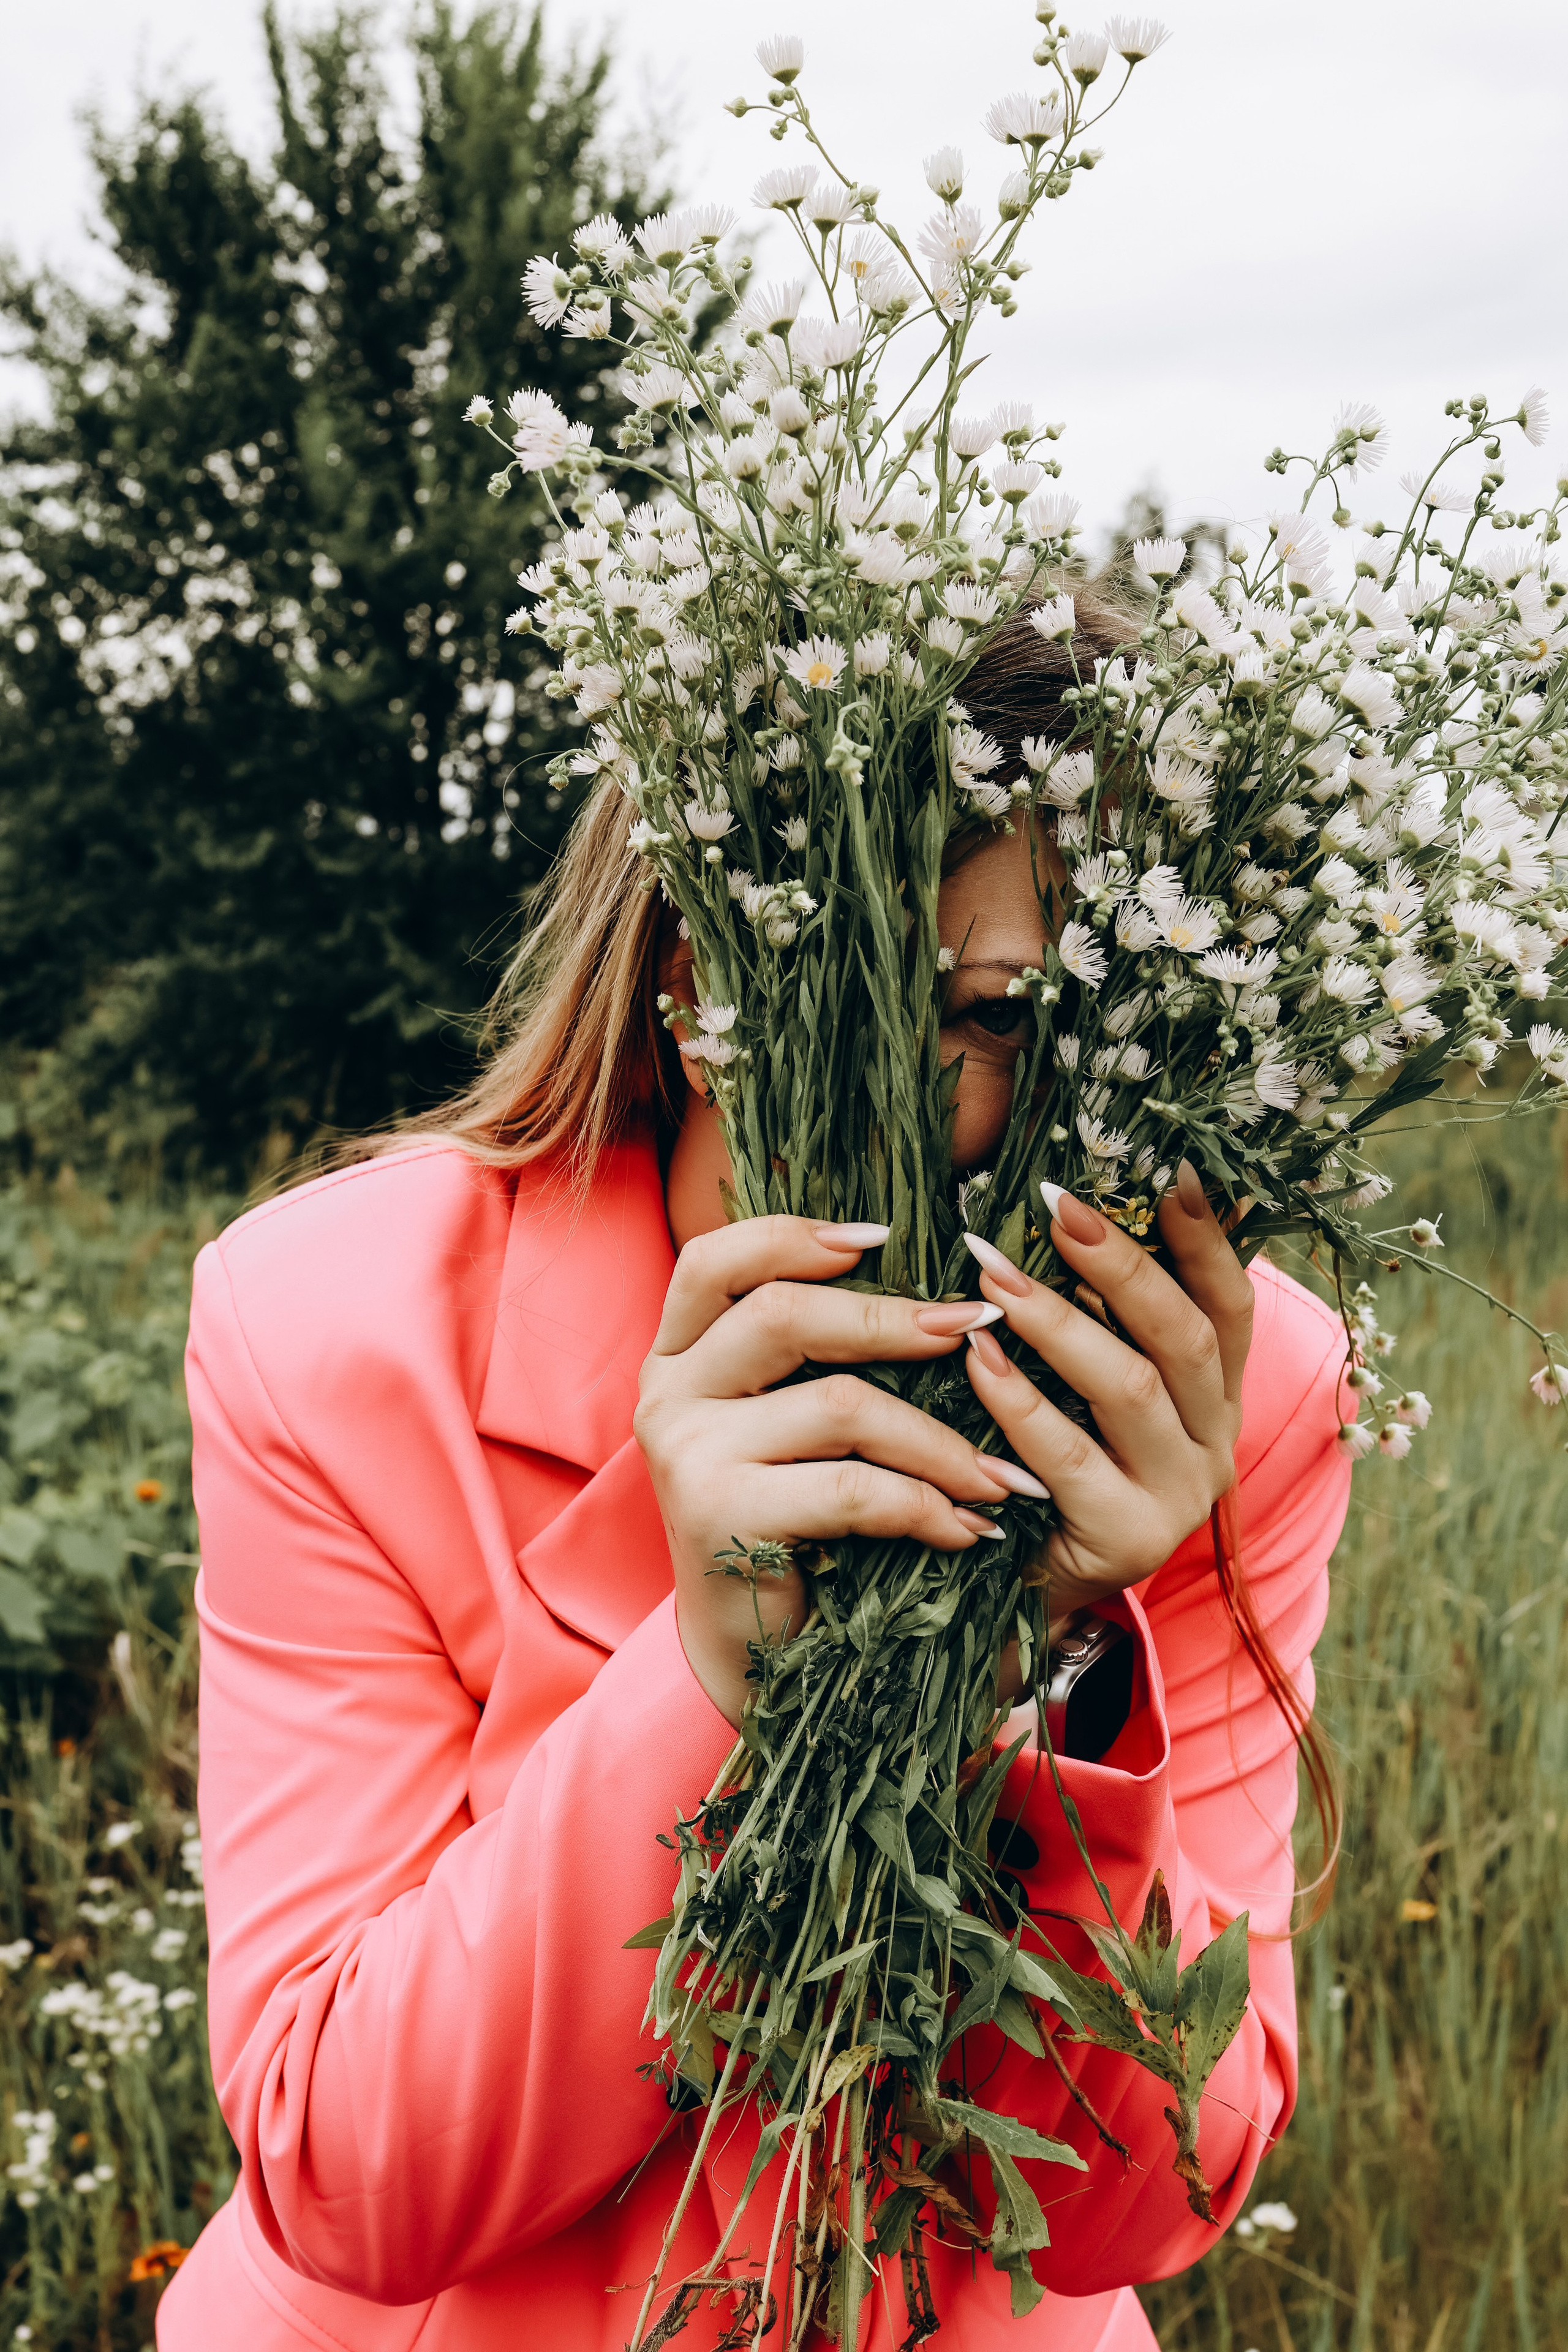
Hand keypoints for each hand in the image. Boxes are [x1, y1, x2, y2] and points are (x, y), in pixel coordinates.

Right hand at [635, 1217, 1048, 1726]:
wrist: (750, 1648)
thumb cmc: (789, 1520)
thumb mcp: (786, 1421)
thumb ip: (813, 1352)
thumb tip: (930, 1283)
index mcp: (677, 1353)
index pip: (714, 1260)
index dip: (793, 1235)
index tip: (880, 1238)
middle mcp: (666, 1393)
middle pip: (783, 1315)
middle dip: (892, 1320)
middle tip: (973, 1328)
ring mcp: (686, 1454)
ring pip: (838, 1405)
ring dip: (938, 1438)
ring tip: (998, 1473)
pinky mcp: (720, 1517)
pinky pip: (851, 1489)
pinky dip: (926, 1505)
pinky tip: (968, 1527)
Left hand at [962, 1161, 1254, 1664]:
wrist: (1022, 1589)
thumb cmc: (1047, 1467)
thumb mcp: (1087, 1391)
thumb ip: (1100, 1318)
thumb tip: (1065, 1205)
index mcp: (1215, 1396)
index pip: (1231, 1307)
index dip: (1209, 1241)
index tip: (1175, 1171)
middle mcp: (1213, 1442)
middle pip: (1186, 1337)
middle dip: (1121, 1264)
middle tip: (1056, 1205)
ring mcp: (1176, 1496)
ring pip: (1132, 1390)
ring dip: (1059, 1321)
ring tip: (993, 1271)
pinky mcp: (1125, 1539)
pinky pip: (1071, 1459)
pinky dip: (1021, 1402)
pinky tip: (976, 1357)